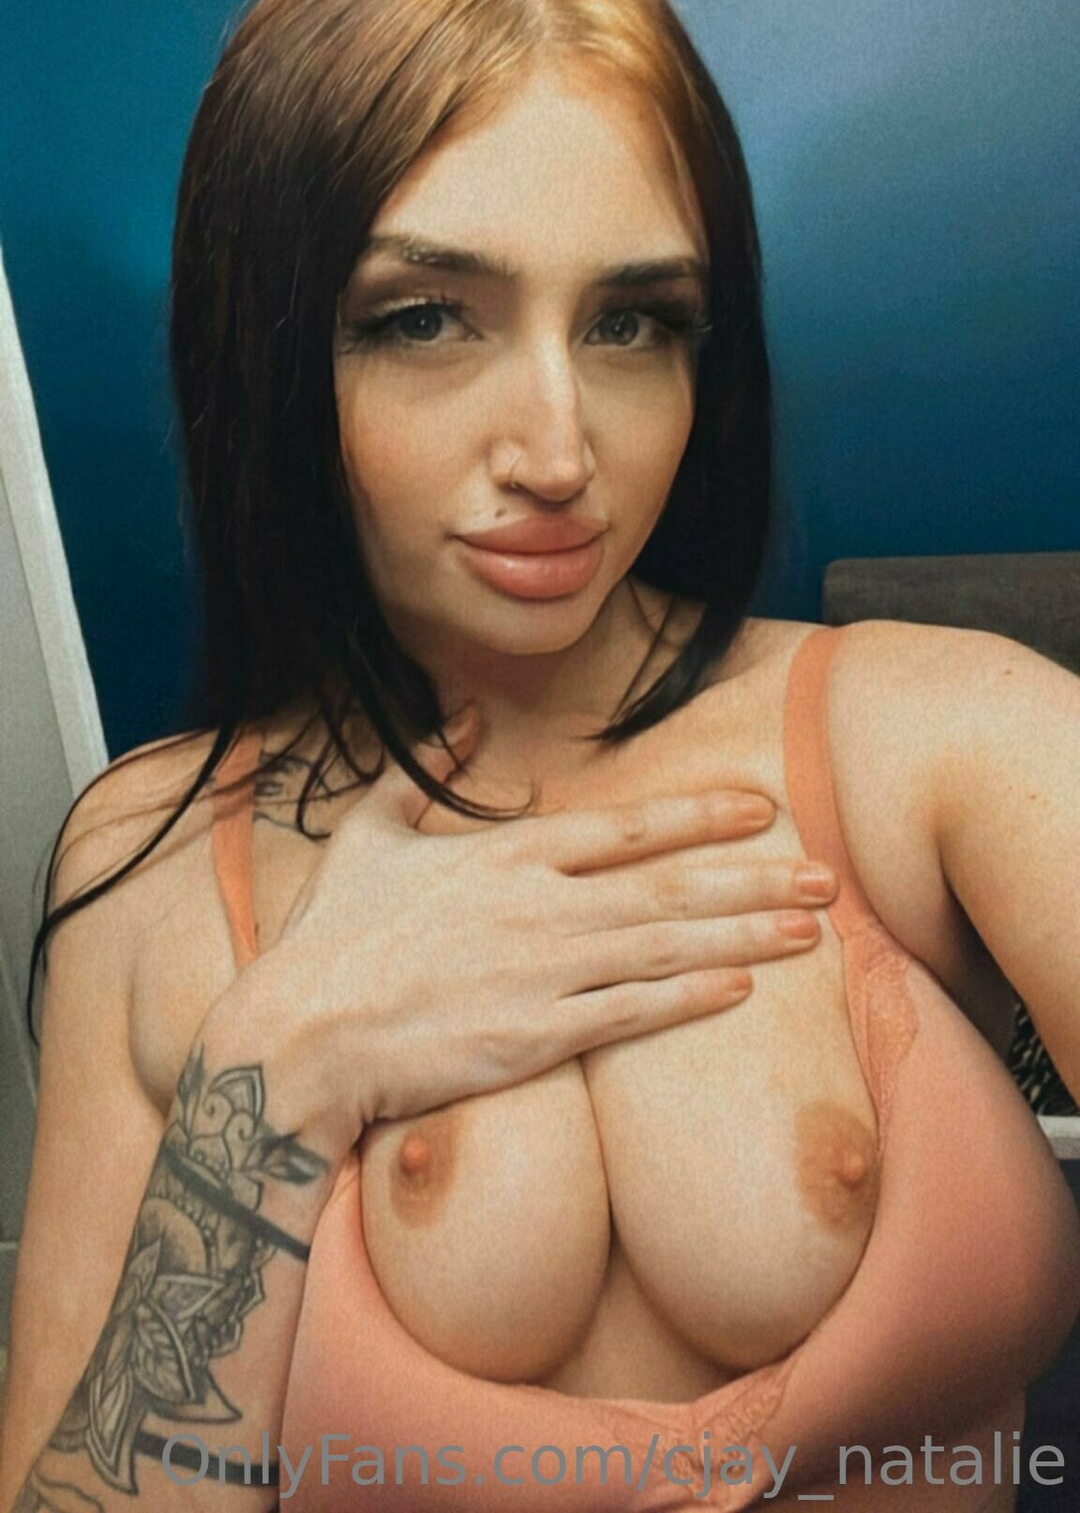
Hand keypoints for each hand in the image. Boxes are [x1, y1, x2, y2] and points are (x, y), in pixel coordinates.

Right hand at [255, 704, 835, 1132]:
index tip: (762, 808)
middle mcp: (542, 908)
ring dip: (747, 938)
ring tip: (811, 932)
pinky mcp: (536, 1039)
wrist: (302, 1036)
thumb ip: (429, 769)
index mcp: (509, 854)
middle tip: (826, 874)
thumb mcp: (371, 827)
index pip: (628, 828)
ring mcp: (545, 975)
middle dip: (756, 880)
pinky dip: (689, 1002)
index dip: (701, 814)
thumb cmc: (333, 932)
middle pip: (672, 889)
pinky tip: (741, 990)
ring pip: (668, 950)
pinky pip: (631, 1017)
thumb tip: (466, 715)